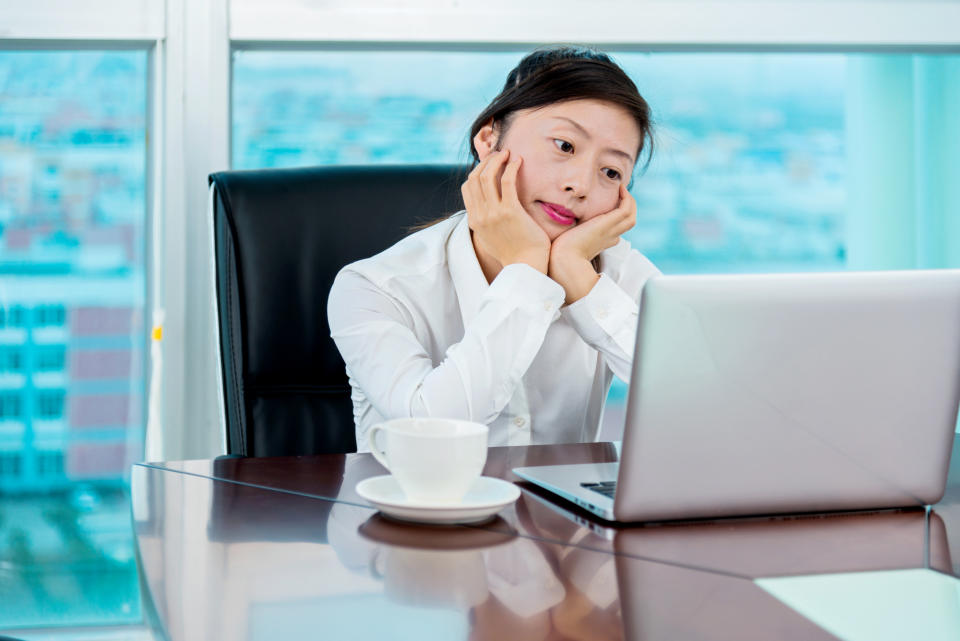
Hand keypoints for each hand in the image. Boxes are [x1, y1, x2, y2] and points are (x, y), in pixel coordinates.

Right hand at [461, 150, 550, 274]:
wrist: (526, 267)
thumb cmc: (515, 254)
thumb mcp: (492, 239)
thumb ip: (487, 224)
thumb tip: (490, 213)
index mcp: (474, 221)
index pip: (467, 187)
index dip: (477, 171)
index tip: (489, 164)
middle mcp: (480, 215)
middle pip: (475, 178)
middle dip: (486, 161)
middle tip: (500, 154)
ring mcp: (493, 213)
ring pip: (487, 176)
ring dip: (497, 160)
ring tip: (508, 154)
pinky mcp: (509, 212)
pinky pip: (506, 181)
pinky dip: (511, 167)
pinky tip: (518, 161)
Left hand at [549, 184, 635, 303]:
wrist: (564, 259)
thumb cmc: (560, 252)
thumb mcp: (568, 241)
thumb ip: (570, 234)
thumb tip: (562, 229)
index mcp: (602, 242)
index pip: (616, 231)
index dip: (616, 219)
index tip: (610, 206)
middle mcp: (610, 237)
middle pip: (628, 222)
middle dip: (627, 207)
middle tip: (619, 193)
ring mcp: (611, 231)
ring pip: (630, 216)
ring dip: (629, 201)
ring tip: (621, 189)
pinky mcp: (609, 224)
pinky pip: (626, 209)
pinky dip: (627, 198)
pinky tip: (619, 188)